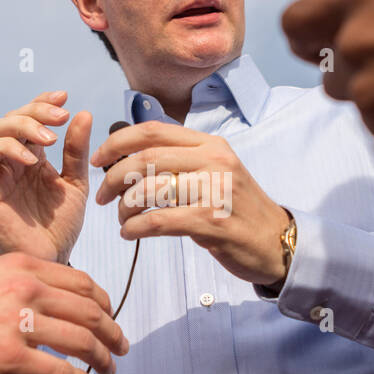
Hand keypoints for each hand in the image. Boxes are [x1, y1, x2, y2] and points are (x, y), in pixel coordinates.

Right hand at [0, 91, 91, 262]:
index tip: (65, 97)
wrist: (51, 259)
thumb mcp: (75, 184)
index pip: (32, 117)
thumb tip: (83, 113)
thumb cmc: (60, 226)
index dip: (43, 101)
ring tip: (49, 139)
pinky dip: (8, 148)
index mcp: (33, 155)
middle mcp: (12, 159)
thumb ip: (76, 151)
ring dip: (22, 125)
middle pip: (12, 117)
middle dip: (36, 110)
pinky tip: (31, 160)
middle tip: (61, 116)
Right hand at [0, 254, 128, 373]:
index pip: (79, 282)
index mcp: (19, 266)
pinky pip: (60, 372)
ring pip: (82, 341)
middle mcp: (24, 289)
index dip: (102, 302)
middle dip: (112, 330)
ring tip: (110, 369)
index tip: (108, 315)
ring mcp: (18, 324)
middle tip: (121, 346)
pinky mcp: (9, 360)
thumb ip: (8, 277)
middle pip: (89, 310)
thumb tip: (32, 287)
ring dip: (103, 357)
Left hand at [90, 122, 290, 285]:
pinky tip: (130, 234)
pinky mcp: (213, 222)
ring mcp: (215, 191)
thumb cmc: (237, 209)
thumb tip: (130, 158)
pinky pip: (160, 221)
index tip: (97, 160)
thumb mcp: (216, 172)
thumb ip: (181, 161)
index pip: (152, 131)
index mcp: (210, 144)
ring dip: (124, 207)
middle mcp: (213, 161)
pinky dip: (136, 228)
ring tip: (121, 219)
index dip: (117, 142)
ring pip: (149, 190)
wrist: (277, 242)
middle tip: (102, 197)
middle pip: (145, 159)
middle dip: (113, 179)